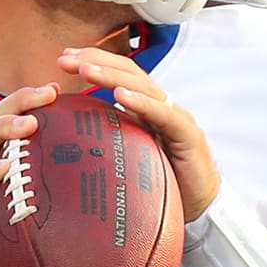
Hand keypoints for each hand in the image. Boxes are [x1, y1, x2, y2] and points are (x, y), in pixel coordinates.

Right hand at [0, 84, 59, 266]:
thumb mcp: (11, 213)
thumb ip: (33, 196)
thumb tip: (82, 195)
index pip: (2, 120)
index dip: (25, 102)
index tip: (54, 90)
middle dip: (19, 102)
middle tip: (47, 93)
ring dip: (4, 129)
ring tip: (30, 122)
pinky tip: (3, 168)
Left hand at [57, 47, 218, 220]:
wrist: (201, 207)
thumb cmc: (162, 181)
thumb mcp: (128, 153)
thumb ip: (108, 137)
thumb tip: (70, 134)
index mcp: (146, 107)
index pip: (120, 74)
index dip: (94, 61)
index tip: (64, 59)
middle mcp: (162, 106)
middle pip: (129, 72)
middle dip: (96, 61)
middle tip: (65, 59)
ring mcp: (177, 117)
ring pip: (143, 87)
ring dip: (111, 75)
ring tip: (86, 70)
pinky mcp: (188, 135)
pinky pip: (163, 114)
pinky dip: (141, 102)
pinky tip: (119, 96)